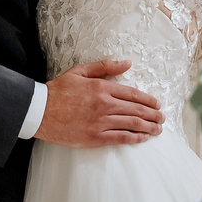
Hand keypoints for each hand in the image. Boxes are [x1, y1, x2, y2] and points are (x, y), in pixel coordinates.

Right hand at [35, 59, 164, 146]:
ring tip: (158, 129)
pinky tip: (143, 138)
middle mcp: (104, 105)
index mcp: (102, 87)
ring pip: (132, 124)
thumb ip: (105, 66)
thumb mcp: (80, 71)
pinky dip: (134, 138)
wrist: (40, 111)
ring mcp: (100, 122)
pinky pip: (120, 138)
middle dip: (153, 115)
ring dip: (148, 127)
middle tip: (162, 118)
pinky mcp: (94, 137)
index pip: (133, 94)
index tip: (157, 104)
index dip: (148, 100)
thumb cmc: (59, 90)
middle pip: (136, 110)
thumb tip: (127, 63)